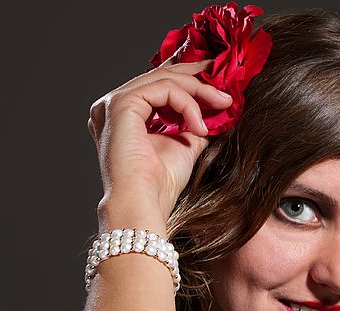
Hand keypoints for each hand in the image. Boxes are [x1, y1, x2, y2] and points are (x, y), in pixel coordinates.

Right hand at [87, 55, 234, 227]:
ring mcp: (113, 103)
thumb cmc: (160, 186)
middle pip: (161, 76)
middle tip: (226, 83)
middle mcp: (113, 105)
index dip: (189, 79)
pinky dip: (188, 105)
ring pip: (165, 80)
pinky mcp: (120, 105)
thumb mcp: (185, 147)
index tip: (220, 86)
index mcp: (125, 115)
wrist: (144, 204)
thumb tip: (216, 109)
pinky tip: (201, 127)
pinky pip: (164, 90)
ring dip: (199, 91)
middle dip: (197, 77)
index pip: (158, 85)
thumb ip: (193, 125)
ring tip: (224, 104)